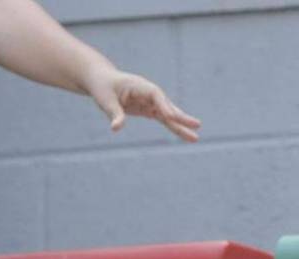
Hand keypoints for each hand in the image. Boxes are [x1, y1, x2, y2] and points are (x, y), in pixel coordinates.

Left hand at [83, 67, 200, 141]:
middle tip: (197, 124)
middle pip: (168, 105)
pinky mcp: (149, 110)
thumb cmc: (102, 87)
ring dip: (182, 126)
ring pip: (169, 115)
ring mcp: (151, 102)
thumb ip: (114, 113)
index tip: (170, 116)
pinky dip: (175, 128)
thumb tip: (116, 128)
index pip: (155, 95)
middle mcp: (149, 93)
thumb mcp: (105, 99)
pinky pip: (165, 120)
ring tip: (195, 138)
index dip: (164, 105)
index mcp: (139, 85)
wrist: (102, 80)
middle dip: (181, 116)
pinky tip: (186, 136)